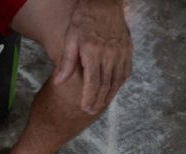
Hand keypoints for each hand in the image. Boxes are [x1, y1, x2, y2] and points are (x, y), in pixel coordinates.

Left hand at [54, 0, 132, 114]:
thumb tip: (58, 83)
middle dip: (98, 100)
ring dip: (109, 94)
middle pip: (106, 84)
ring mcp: (121, 52)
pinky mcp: (127, 49)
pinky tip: (114, 89)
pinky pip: (126, 70)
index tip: (85, 108)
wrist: (103, 3)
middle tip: (91, 111)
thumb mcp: (70, 39)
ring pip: (117, 80)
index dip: (89, 97)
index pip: (93, 82)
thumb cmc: (83, 20)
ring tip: (101, 104)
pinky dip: (120, 83)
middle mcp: (110, 54)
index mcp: (93, 52)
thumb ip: (66, 63)